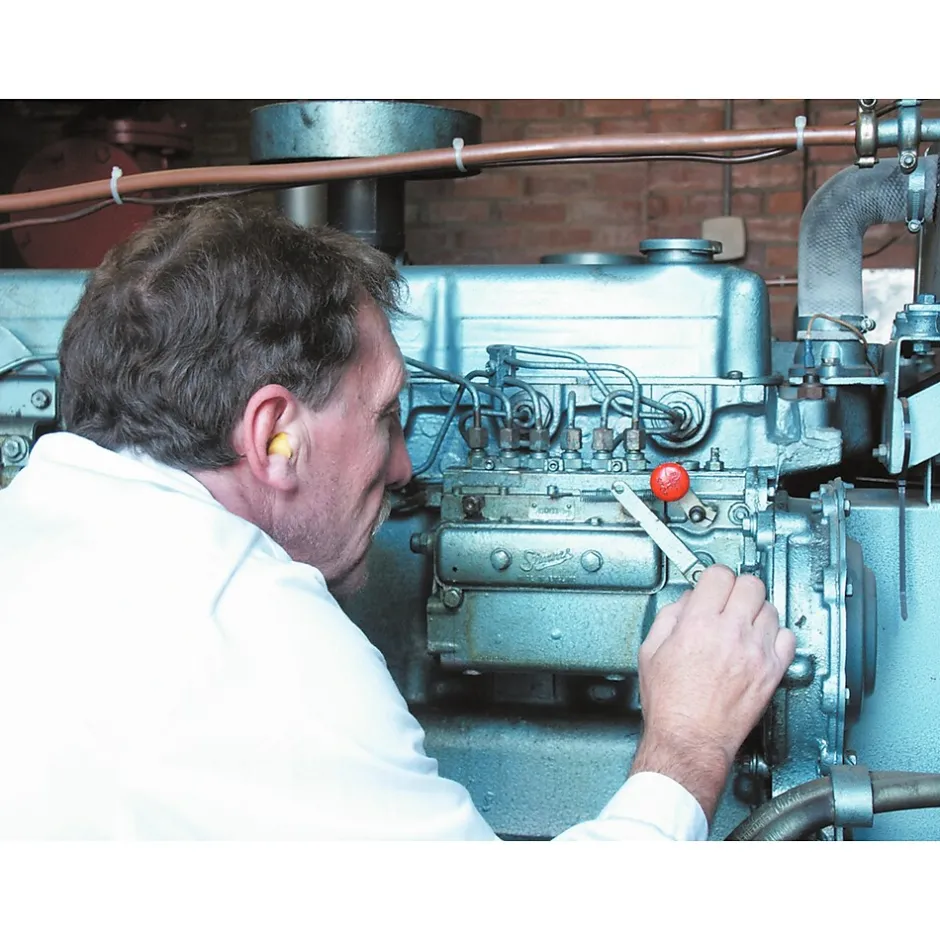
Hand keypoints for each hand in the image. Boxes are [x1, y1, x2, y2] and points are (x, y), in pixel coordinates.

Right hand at [630, 565, 795, 821]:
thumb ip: (668, 618)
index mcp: (697, 623)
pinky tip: (761, 642)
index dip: (714, 577)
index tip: (712, 585)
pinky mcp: (772, 671)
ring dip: (757, 611)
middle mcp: (730, 633)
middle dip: (738, 588)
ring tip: (744, 623)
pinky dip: (777, 635)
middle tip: (730, 599)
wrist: (690, 739)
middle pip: (750, 584)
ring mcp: (755, 651)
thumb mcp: (650, 652)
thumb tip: (686, 602)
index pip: (719, 575)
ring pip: (771, 607)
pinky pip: (788, 638)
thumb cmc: (670, 704)